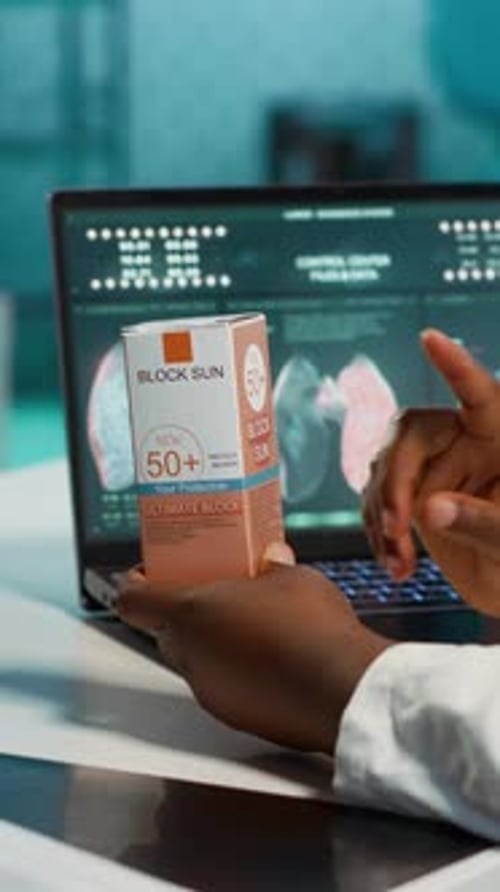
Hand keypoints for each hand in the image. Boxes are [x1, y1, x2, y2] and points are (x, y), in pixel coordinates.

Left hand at [117, 544, 391, 753]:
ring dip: (214, 643)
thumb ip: (272, 567)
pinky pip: (224, 686)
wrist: (343, 691)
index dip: (136, 585)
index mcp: (190, 614)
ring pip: (197, 660)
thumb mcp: (293, 576)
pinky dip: (238, 672)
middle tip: (214, 592)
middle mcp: (191, 657)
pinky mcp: (237, 717)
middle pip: (166, 631)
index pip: (133, 601)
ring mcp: (211, 692)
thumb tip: (272, 559)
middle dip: (186, 612)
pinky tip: (273, 660)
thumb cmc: (311, 629)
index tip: (148, 574)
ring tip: (252, 625)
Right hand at [363, 328, 499, 614]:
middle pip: (409, 435)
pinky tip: (394, 564)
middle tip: (398, 529)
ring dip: (382, 518)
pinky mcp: (412, 494)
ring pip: (384, 470)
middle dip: (395, 483)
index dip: (455, 367)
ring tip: (399, 565)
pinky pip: (378, 501)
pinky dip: (379, 534)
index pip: (477, 395)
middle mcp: (463, 442)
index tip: (430, 337)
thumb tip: (429, 508)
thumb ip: (479, 523)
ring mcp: (434, 467)